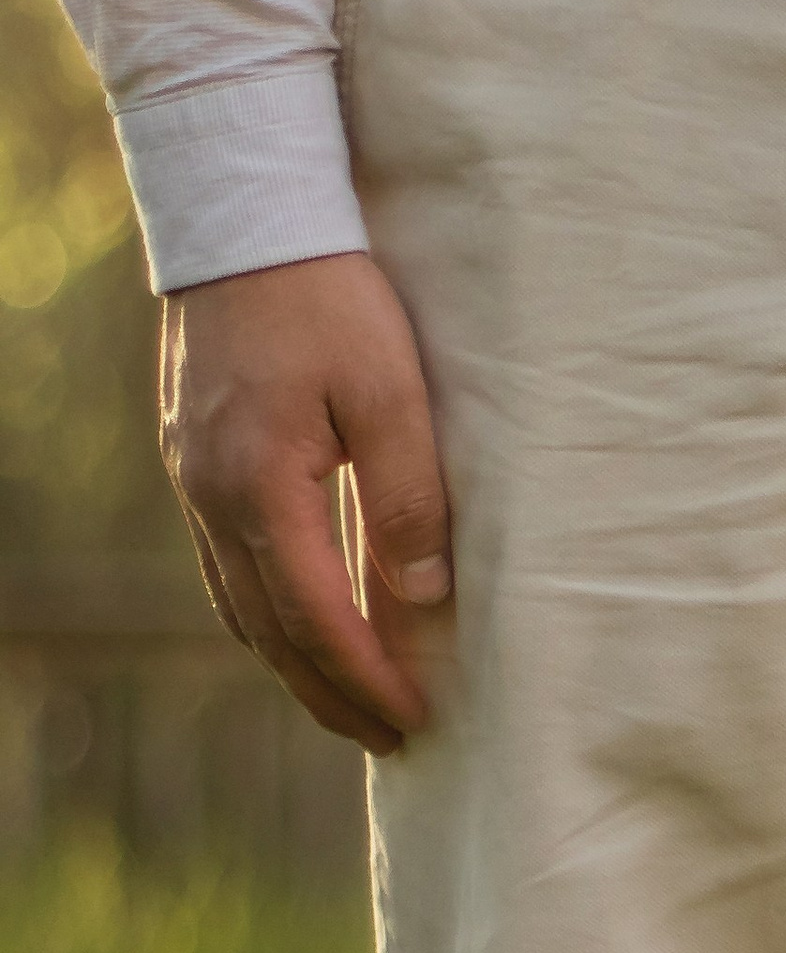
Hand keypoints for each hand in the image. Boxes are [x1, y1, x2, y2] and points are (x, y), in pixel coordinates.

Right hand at [161, 250, 449, 752]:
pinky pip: (223, 564)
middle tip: (389, 738)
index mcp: (260, 488)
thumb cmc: (329, 294)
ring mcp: (193, 478)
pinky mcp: (194, 456)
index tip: (413, 719)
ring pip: (239, 604)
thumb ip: (408, 499)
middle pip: (270, 631)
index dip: (365, 679)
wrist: (242, 214)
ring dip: (294, 662)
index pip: (316, 618)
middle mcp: (212, 496)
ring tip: (349, 700)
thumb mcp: (392, 392)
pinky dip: (264, 612)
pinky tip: (300, 622)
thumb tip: (425, 598)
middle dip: (330, 693)